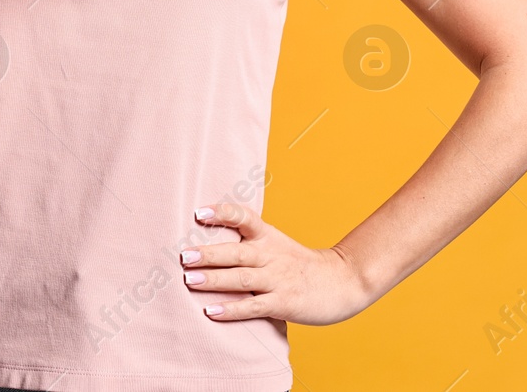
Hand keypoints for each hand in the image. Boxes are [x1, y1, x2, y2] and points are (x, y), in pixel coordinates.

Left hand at [179, 202, 372, 325]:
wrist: (342, 281)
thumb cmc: (300, 265)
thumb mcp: (277, 245)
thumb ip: (249, 244)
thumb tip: (207, 245)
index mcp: (269, 237)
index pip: (245, 217)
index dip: (222, 213)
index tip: (199, 213)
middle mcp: (271, 255)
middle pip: (236, 252)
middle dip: (208, 254)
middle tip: (184, 256)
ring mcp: (277, 279)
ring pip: (241, 278)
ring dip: (213, 280)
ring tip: (189, 281)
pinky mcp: (283, 303)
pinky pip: (253, 307)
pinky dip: (232, 310)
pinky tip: (211, 312)